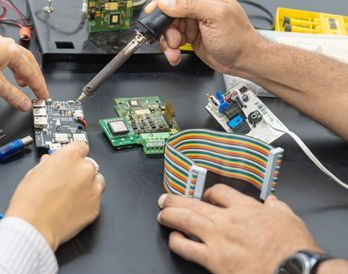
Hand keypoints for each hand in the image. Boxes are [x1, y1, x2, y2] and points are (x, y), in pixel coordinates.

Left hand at [0, 34, 47, 110]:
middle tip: (39, 92)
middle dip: (34, 78)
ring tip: (24, 85)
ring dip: (22, 73)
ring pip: (15, 60)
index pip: (31, 70)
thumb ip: (12, 95)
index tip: (44, 96)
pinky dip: (10, 70)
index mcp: (10, 49)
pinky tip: (7, 77)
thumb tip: (25, 103)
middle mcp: (4, 44)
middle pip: (27, 62)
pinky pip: (4, 60)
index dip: (39, 85)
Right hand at [5, 141, 104, 250]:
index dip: (74, 153)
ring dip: (88, 184)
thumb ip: (48, 164)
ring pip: (97, 180)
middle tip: (67, 181)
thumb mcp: (33, 173)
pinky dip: (88, 200)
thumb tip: (51, 163)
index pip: (81, 145)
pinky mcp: (96, 207)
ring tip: (72, 194)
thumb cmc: (30, 201)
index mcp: (69, 156)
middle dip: (80, 170)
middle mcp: (84, 169)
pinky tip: (73, 206)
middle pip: (89, 163)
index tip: (72, 158)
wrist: (33, 226)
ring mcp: (93, 189)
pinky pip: (96, 198)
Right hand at [144, 0, 263, 74]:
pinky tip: (175, 53)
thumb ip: (189, 6)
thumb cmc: (239, 38)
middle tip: (172, 38)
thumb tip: (167, 2)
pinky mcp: (189, 34)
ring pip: (167, 26)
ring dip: (168, 40)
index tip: (153, 10)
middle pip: (169, 10)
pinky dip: (170, 48)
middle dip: (166, 27)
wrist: (243, 61)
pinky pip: (171, 38)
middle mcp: (198, 5)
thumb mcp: (215, 16)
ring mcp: (192, 20)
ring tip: (175, 49)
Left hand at [157, 184, 321, 273]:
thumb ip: (278, 208)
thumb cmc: (295, 249)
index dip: (208, 192)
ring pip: (186, 220)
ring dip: (170, 215)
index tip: (204, 196)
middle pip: (194, 203)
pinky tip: (173, 239)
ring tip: (162, 214)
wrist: (295, 271)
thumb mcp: (290, 219)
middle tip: (166, 199)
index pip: (219, 191)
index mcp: (246, 208)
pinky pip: (187, 247)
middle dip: (177, 200)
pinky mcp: (213, 259)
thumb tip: (274, 202)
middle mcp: (228, 220)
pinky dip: (176, 241)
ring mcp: (218, 239)